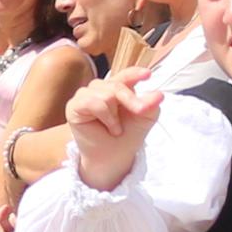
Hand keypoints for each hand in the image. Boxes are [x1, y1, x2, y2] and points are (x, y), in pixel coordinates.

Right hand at [65, 66, 168, 185]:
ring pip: (105, 93)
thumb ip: (150, 104)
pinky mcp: (74, 105)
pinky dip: (105, 116)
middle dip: (131, 101)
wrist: (112, 158)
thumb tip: (158, 94)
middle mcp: (100, 89)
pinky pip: (92, 102)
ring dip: (115, 114)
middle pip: (117, 85)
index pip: (125, 75)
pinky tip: (108, 127)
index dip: (135, 73)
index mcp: (118, 88)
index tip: (148, 75)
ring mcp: (85, 95)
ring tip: (115, 128)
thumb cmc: (126, 137)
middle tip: (139, 113)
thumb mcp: (144, 119)